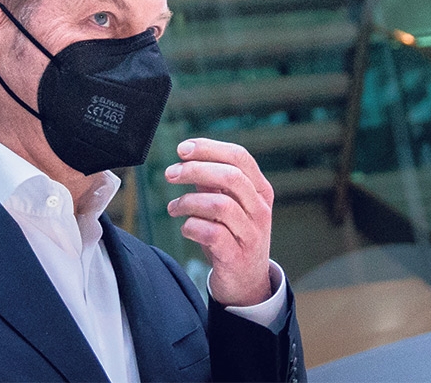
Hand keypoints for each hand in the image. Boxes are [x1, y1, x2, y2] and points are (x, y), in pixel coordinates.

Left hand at [165, 138, 273, 306]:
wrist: (247, 282)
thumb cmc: (233, 235)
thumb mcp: (228, 204)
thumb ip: (212, 181)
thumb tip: (188, 157)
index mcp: (259, 190)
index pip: (239, 157)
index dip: (208, 148)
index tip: (182, 149)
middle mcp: (260, 210)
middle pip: (230, 176)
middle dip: (195, 170)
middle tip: (170, 174)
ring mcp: (251, 234)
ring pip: (220, 205)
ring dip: (188, 201)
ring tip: (174, 207)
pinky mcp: (237, 256)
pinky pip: (211, 233)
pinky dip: (191, 226)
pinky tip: (185, 227)